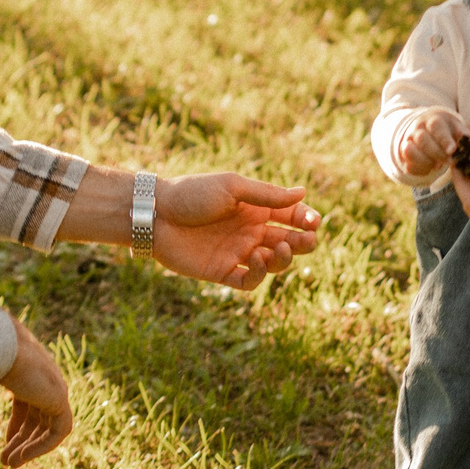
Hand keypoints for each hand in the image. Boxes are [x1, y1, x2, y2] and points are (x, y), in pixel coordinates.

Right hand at [0, 317, 73, 468]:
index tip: (6, 442)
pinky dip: (41, 446)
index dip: (18, 424)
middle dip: (24, 439)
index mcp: (25, 368)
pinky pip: (58, 430)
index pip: (28, 401)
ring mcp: (53, 385)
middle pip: (39, 415)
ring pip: (50, 425)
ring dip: (31, 447)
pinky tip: (21, 458)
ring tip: (11, 464)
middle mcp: (42, 376)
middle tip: (8, 461)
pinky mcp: (59, 397)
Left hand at [154, 173, 321, 288]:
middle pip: (288, 241)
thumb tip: (303, 194)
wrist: (155, 214)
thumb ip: (267, 195)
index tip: (314, 222)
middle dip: (303, 242)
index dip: (306, 220)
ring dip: (284, 258)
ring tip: (280, 248)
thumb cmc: (192, 193)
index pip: (291, 216)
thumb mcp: (232, 188)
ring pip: (273, 263)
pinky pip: (250, 281)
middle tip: (306, 239)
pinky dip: (260, 274)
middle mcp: (250, 231)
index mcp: (255, 208)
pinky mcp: (222, 272)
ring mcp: (237, 252)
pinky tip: (256, 259)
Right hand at [396, 109, 465, 178]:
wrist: (427, 129)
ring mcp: (409, 141)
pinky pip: (408, 164)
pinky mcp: (405, 155)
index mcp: (432, 120)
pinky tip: (430, 168)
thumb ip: (464, 133)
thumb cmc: (446, 129)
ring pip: (410, 151)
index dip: (444, 139)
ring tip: (438, 165)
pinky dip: (419, 169)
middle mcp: (418, 129)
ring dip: (426, 161)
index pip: (436, 126)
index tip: (452, 150)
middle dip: (437, 153)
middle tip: (450, 162)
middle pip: (422, 139)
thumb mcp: (456, 127)